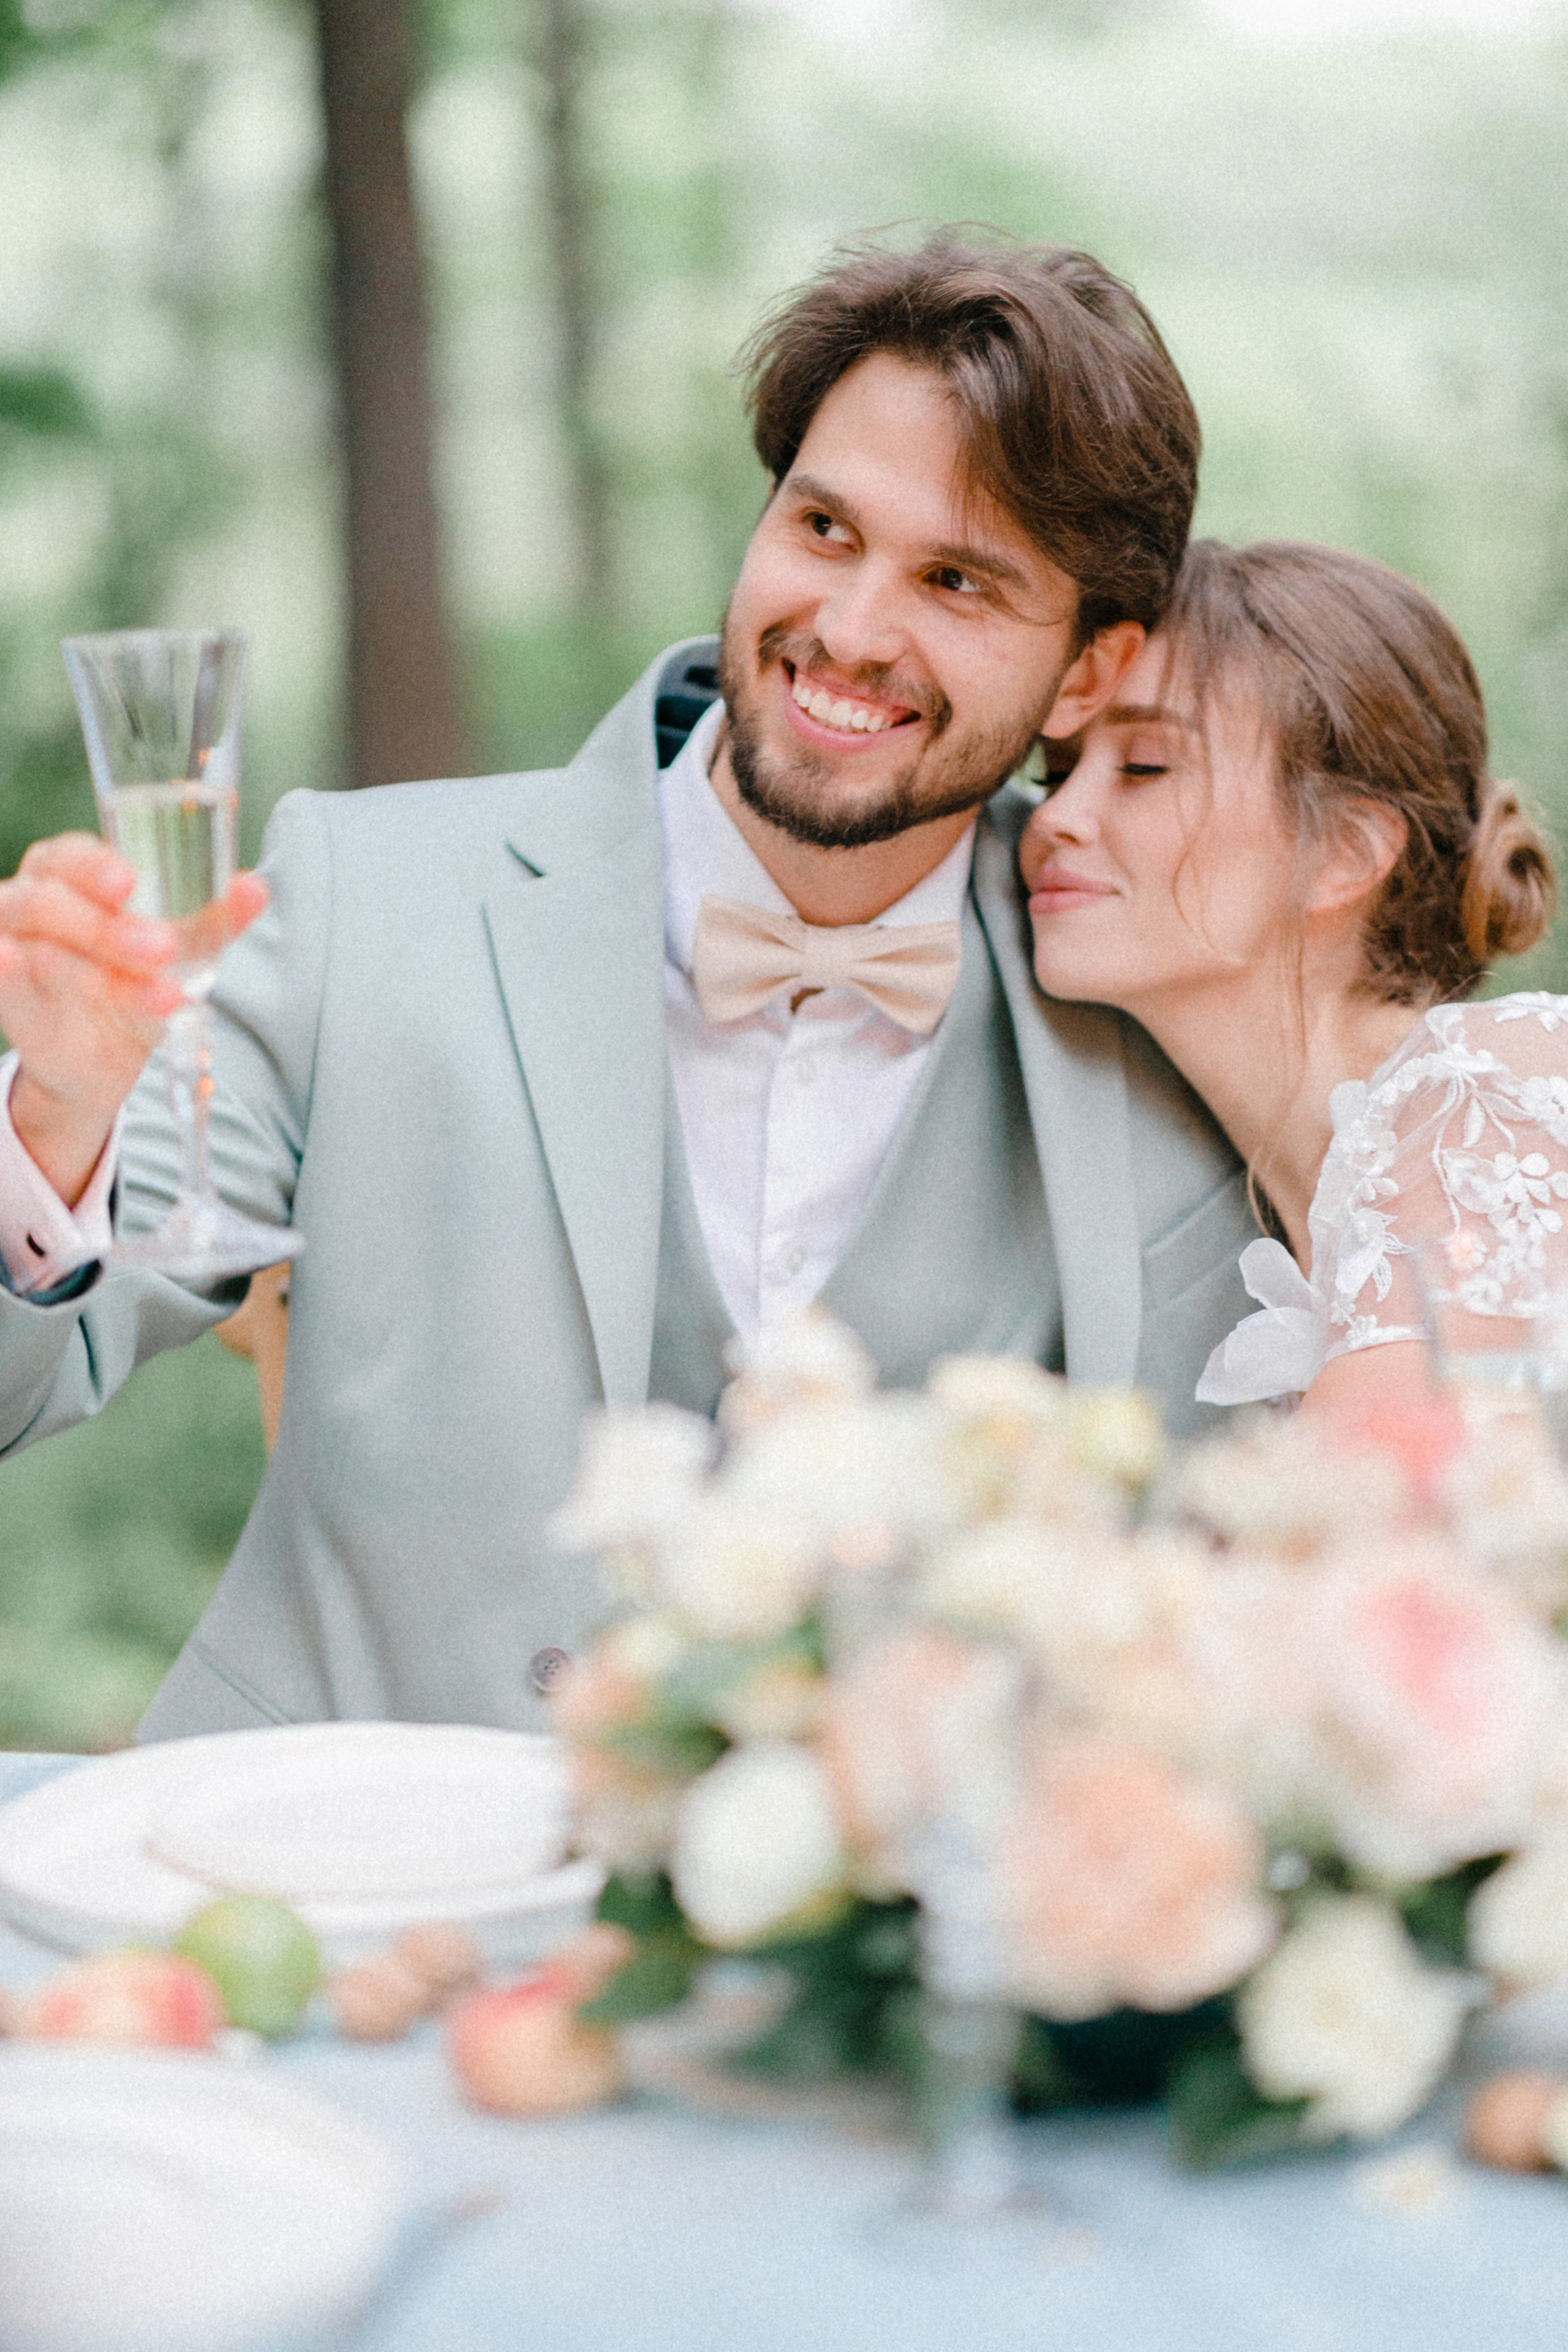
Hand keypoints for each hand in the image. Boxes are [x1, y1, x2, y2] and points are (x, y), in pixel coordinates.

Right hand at [0, 833, 266, 1206]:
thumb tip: (256, 887)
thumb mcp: (180, 950)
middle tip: (164, 948)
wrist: (105, 1058)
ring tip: (163, 996)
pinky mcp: (9, 1001)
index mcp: (69, 876)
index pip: (73, 856)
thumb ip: (212, 919)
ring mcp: (15, 951)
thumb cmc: (134, 980)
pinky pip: (3, 982)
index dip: (98, 866)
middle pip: (52, 901)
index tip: (132, 883)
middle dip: (110, 928)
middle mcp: (32, 904)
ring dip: (101, 973)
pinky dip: (8, 972)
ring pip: (45, 952)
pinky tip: (16, 964)